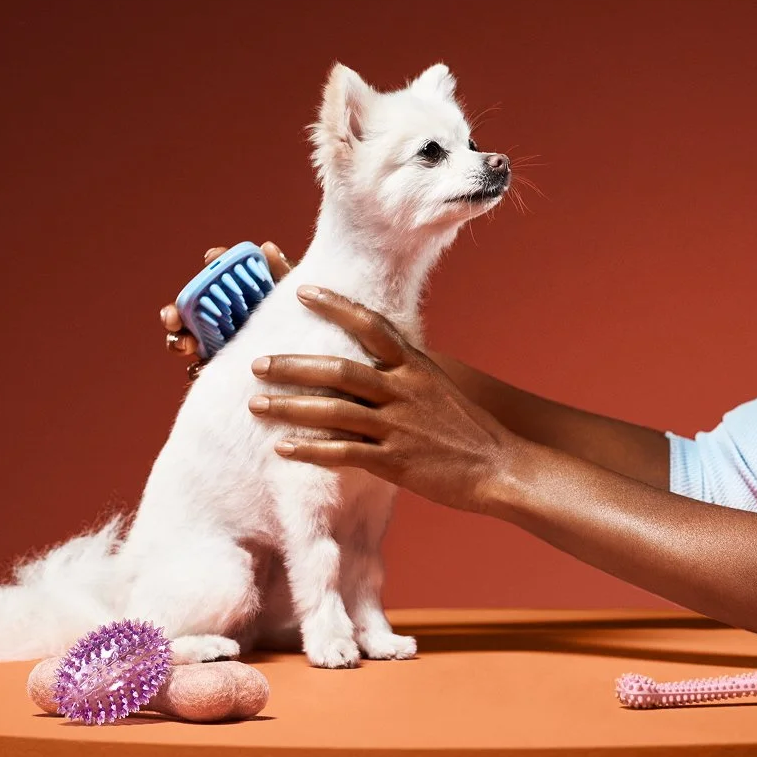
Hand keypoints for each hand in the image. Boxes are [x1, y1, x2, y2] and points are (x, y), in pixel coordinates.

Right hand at [159, 241, 292, 379]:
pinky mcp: (220, 367)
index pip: (216, 273)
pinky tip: (200, 368)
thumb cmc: (296, 316)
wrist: (305, 350)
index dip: (211, 265)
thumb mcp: (291, 296)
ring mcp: (216, 343)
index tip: (211, 259)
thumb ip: (281, 272)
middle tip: (172, 317)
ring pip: (185, 340)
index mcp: (232, 293)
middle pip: (186, 311)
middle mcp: (217, 316)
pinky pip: (200, 369)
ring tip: (185, 344)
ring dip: (178, 340)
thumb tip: (267, 248)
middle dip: (174, 312)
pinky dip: (196, 369)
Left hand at [247, 286, 525, 512]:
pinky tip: (282, 448)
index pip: (371, 326)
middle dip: (293, 366)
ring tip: (255, 404)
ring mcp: (398, 426)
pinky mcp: (395, 461)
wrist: (501, 466)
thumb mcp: (437, 385)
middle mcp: (403, 390)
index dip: (335, 306)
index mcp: (415, 366)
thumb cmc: (466, 427)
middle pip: (339, 370)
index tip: (302, 290)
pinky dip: (310, 450)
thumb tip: (369, 355)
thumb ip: (402, 369)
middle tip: (256, 362)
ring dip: (289, 407)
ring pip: (333, 411)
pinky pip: (343, 453)